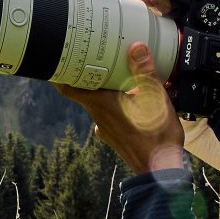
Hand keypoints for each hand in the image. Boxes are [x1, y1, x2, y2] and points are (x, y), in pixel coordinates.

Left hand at [55, 43, 186, 175]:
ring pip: (97, 103)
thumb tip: (136, 48)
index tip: (59, 58)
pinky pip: (110, 115)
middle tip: (89, 57)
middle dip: (86, 75)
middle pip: (83, 91)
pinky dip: (114, 105)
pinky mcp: (115, 137)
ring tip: (112, 74)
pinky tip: (129, 100)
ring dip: (101, 90)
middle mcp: (99, 116)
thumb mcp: (155, 99)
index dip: (59, 72)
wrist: (160, 171)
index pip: (68, 87)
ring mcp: (106, 129)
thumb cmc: (156, 136)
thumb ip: (145, 72)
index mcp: (102, 103)